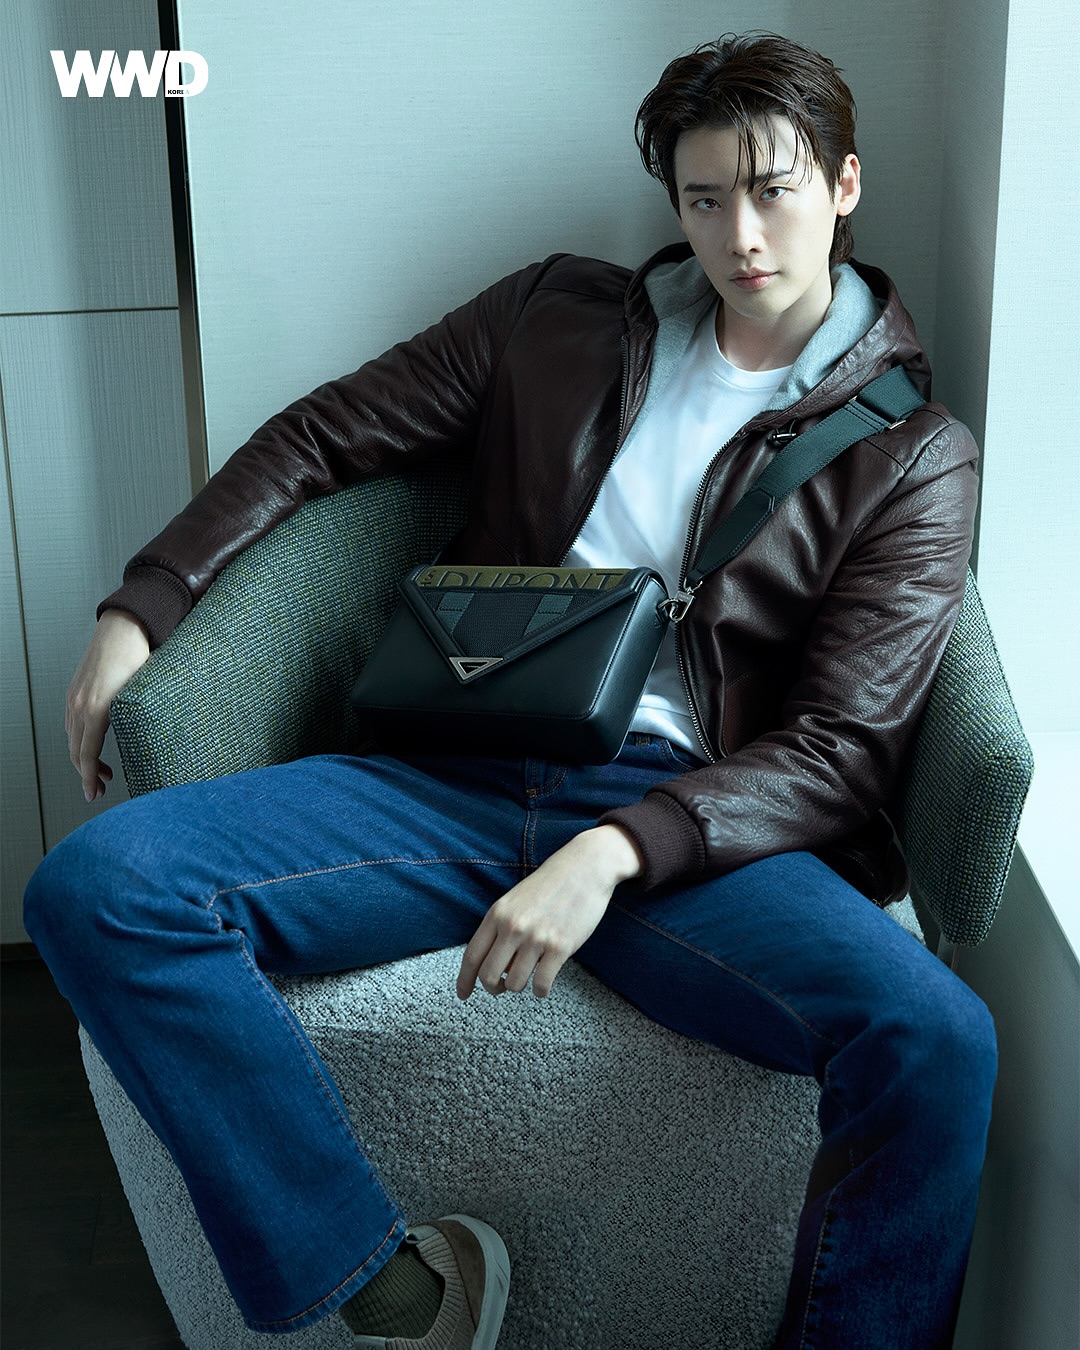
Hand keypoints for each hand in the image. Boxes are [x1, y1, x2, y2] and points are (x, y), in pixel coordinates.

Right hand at [66, 609, 149, 801]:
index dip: (89, 779)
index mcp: (97, 709)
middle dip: (86, 774)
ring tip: (103, 772)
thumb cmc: (140, 657)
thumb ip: (140, 718)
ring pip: (73, 739)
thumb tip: (154, 744)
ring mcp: (74, 697)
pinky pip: (73, 724)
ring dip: (84, 759)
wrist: (124, 627)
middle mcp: (79, 705)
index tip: (93, 795)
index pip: (87, 755)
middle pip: (76, 751)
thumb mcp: (144, 691)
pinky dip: (80, 741)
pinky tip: (94, 745)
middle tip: (100, 790)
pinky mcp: (75, 691)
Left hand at [456, 824, 642, 999]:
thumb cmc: (551, 884)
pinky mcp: (560, 947)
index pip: (471, 956)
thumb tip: (495, 964)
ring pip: (514, 984)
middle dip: (492, 988)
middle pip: (488, 975)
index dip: (464, 980)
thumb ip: (501, 927)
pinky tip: (544, 982)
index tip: (463, 994)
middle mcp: (513, 927)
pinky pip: (541, 984)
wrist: (586, 867)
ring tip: (528, 976)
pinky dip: (541, 990)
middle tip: (500, 989)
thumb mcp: (515, 900)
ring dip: (519, 987)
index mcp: (497, 914)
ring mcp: (536, 938)